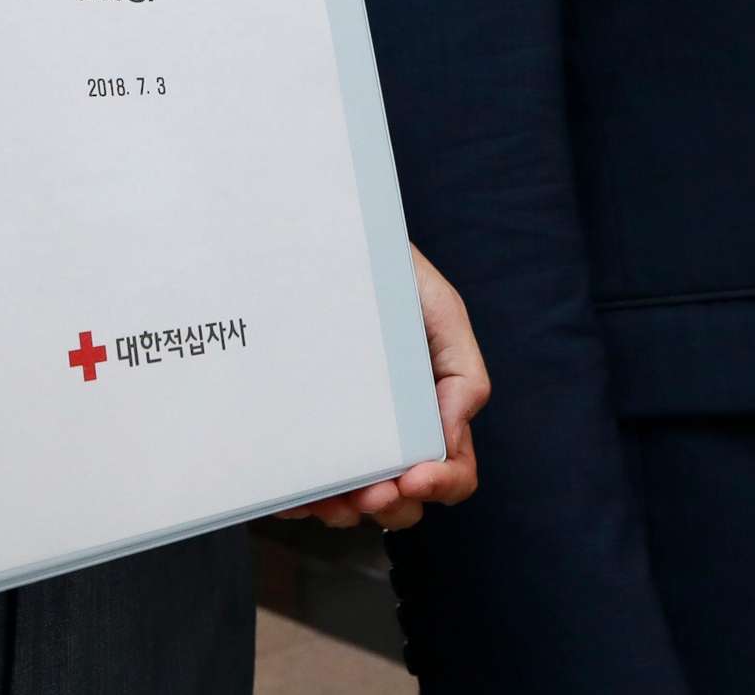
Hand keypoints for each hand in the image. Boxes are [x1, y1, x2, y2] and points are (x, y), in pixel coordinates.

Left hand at [277, 246, 488, 531]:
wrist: (328, 241)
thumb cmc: (392, 276)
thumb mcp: (441, 310)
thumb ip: (462, 371)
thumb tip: (450, 438)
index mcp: (432, 410)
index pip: (453, 470)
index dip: (441, 484)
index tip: (413, 477)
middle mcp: (391, 433)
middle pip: (404, 501)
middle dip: (391, 507)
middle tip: (370, 492)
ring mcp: (345, 436)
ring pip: (352, 504)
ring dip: (345, 512)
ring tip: (327, 499)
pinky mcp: (301, 433)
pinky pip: (301, 484)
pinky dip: (300, 500)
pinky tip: (293, 493)